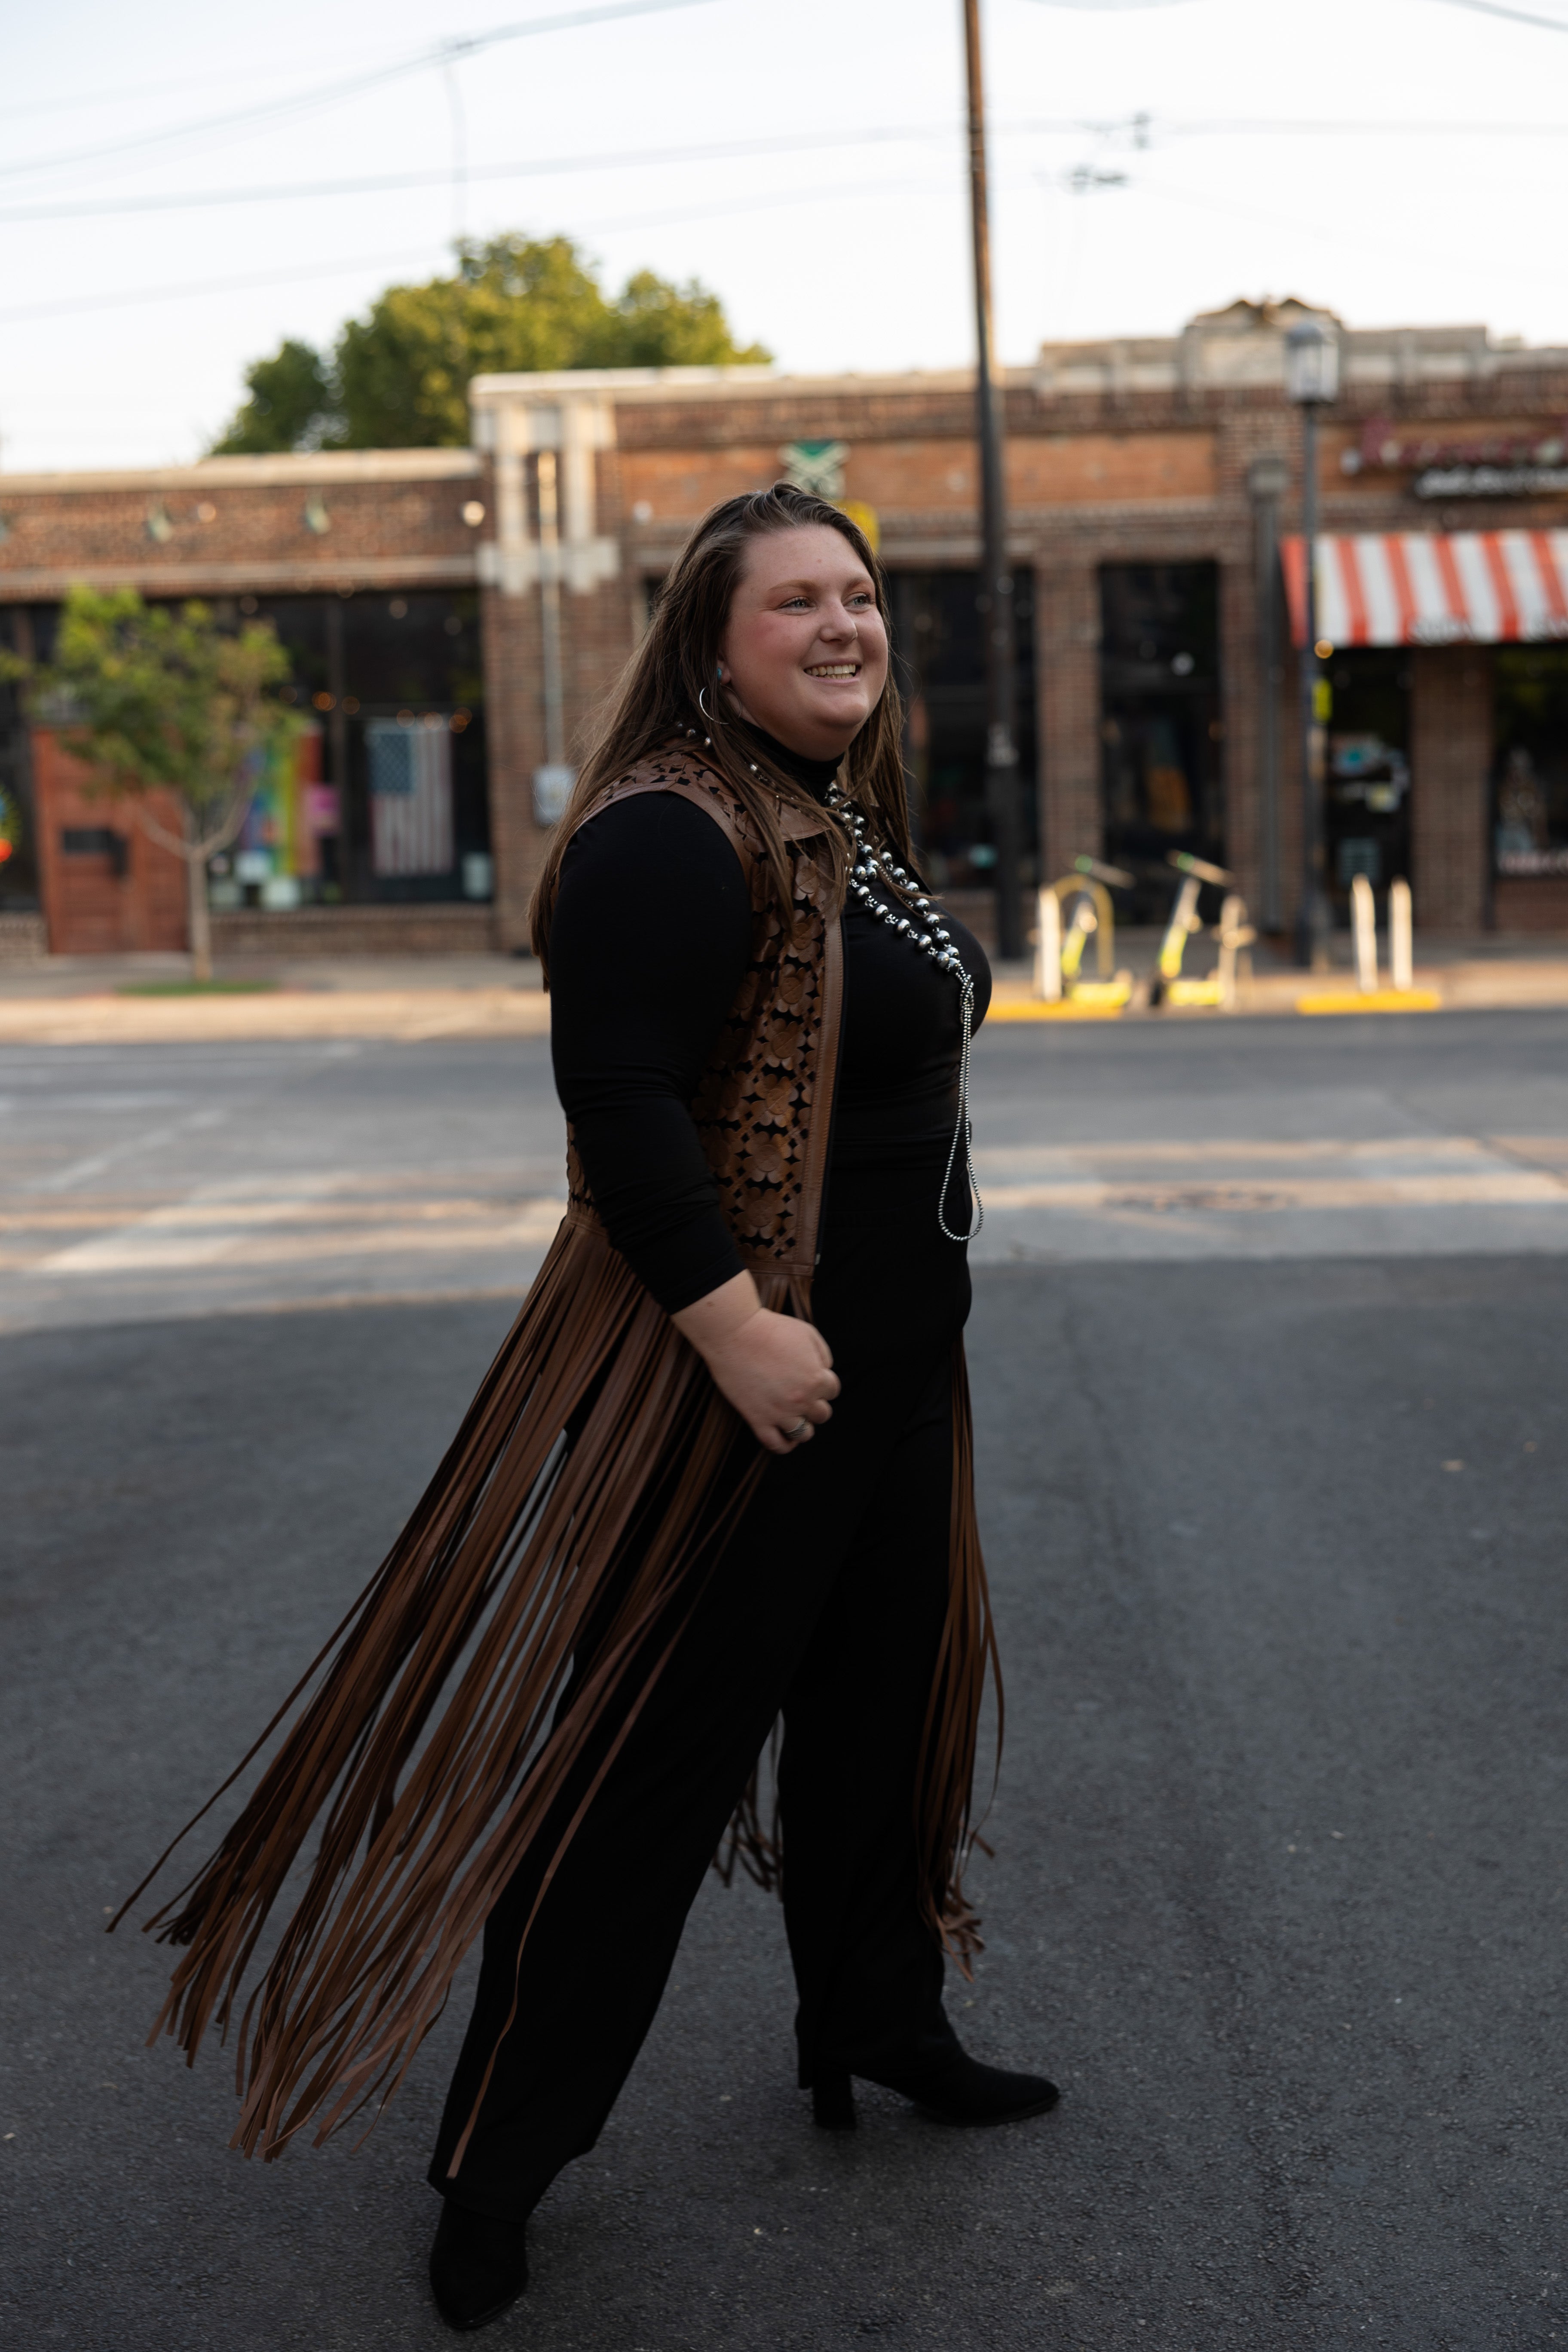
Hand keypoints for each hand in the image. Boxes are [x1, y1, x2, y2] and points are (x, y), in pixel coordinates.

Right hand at [672, 1271, 839, 1454]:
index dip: (823, 1382)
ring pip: (804, 1434)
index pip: (833, 1390)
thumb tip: (825, 1371)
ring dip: (803, 1426)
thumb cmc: (770, 1328)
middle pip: (822, 1414)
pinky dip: (785, 1445)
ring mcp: (780, 1413)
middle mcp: (802, 1399)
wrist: (734, 1333)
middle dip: (814, 1403)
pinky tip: (784, 1435)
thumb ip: (823, 1355)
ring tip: (793, 1416)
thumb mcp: (808, 1333)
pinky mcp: (758, 1420)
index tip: (809, 1375)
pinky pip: (777, 1445)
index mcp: (816, 1378)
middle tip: (799, 1393)